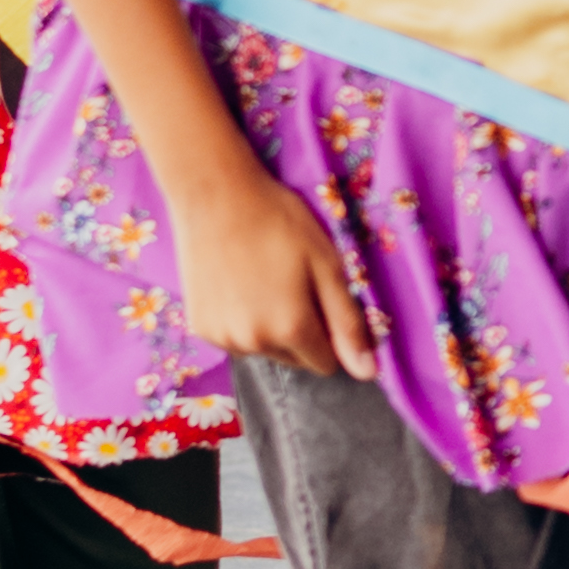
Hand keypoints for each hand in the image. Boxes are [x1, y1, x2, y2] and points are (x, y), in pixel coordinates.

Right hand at [177, 171, 380, 380]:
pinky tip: (237, 285)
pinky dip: (240, 322)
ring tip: (262, 281)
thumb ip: (347, 323)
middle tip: (290, 284)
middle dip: (299, 332)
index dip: (330, 334)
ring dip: (268, 328)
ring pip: (263, 350)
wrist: (215, 195)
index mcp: (291, 329)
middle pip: (294, 359)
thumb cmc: (279, 222)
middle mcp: (255, 343)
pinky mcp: (200, 328)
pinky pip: (234, 340)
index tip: (320, 299)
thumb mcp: (325, 264)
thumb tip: (368, 373)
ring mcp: (223, 338)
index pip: (325, 363)